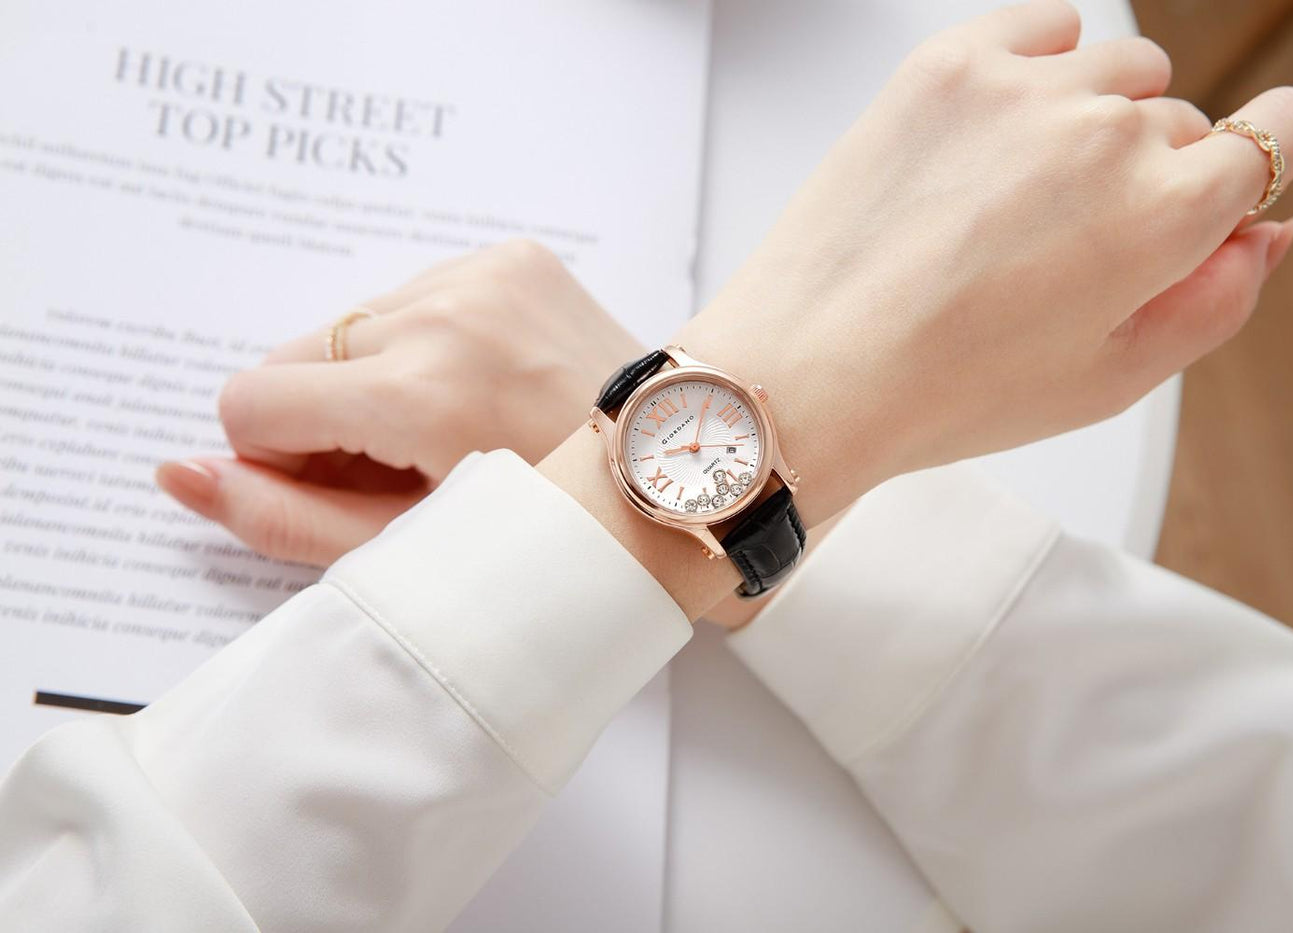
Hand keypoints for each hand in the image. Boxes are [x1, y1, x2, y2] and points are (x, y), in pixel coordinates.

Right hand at [156, 240, 641, 563]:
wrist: (682, 471)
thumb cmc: (555, 529)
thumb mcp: (413, 549)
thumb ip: (283, 517)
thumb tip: (180, 475)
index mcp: (420, 392)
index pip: (252, 401)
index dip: (278, 457)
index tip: (340, 484)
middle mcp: (446, 311)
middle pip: (296, 354)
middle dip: (329, 416)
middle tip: (408, 464)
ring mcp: (484, 271)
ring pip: (352, 323)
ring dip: (377, 376)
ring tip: (457, 427)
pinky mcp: (512, 255)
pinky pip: (414, 294)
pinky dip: (425, 341)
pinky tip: (482, 386)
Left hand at [541, 0, 1292, 615]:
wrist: (809, 367)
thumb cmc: (943, 389)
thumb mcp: (1110, 381)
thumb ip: (1217, 299)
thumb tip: (1264, 231)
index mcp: (1163, 215)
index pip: (1282, 134)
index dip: (1264, 162)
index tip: (1228, 183)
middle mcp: (1104, 133)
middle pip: (1183, 124)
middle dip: (1153, 176)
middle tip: (1074, 248)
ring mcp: (1023, 88)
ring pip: (1117, 71)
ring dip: (1097, 120)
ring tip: (1026, 199)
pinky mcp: (950, 65)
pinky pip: (1045, 28)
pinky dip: (1041, 68)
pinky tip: (1003, 135)